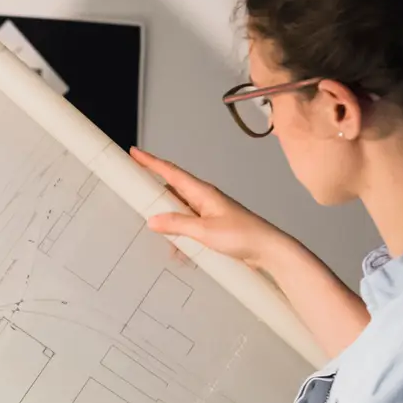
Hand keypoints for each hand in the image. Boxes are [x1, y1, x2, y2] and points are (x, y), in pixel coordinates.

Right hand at [130, 146, 289, 269]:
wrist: (268, 250)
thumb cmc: (243, 236)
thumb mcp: (205, 231)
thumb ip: (177, 224)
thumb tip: (152, 220)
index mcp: (202, 192)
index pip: (171, 172)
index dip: (151, 162)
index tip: (134, 152)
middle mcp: (204, 199)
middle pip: (172, 189)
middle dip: (153, 189)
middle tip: (133, 189)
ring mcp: (208, 213)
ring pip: (178, 210)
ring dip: (167, 219)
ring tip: (156, 230)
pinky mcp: (212, 227)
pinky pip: (187, 226)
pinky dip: (178, 235)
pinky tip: (177, 250)